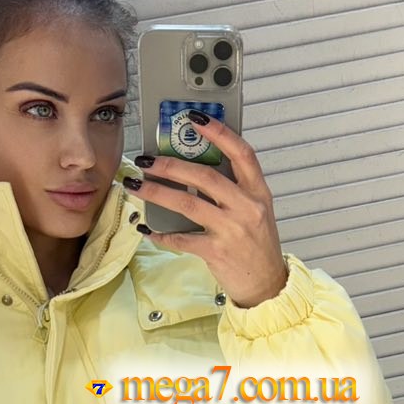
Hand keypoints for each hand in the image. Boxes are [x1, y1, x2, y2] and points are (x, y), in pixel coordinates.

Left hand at [129, 117, 288, 307]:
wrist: (267, 285)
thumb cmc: (258, 247)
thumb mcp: (256, 212)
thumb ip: (234, 191)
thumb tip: (195, 169)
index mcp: (259, 193)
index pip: (242, 153)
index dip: (219, 132)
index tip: (196, 119)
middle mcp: (247, 207)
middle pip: (205, 175)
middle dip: (170, 164)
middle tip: (147, 159)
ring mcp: (232, 229)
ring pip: (188, 203)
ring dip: (157, 192)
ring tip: (136, 185)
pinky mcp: (217, 251)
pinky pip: (182, 238)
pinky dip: (161, 233)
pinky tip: (147, 228)